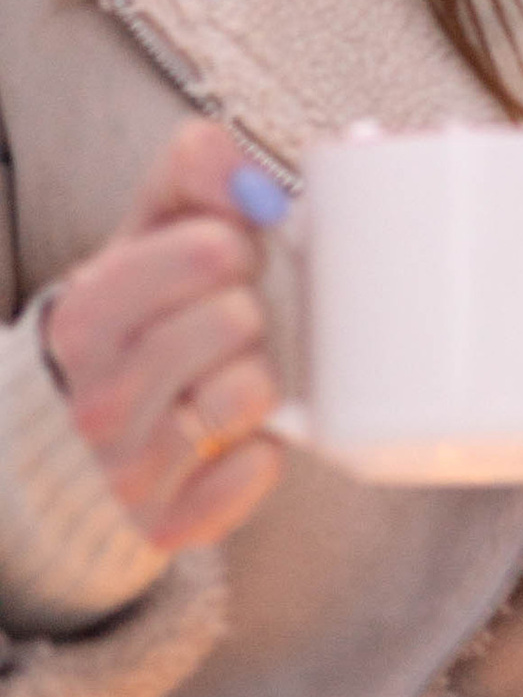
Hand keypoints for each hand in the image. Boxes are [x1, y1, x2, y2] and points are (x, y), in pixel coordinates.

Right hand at [40, 121, 286, 553]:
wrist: (84, 433)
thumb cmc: (136, 318)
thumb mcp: (148, 231)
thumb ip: (193, 172)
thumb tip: (249, 180)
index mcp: (85, 316)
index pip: (208, 250)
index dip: (235, 245)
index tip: (222, 262)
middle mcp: (96, 399)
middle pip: (236, 319)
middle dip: (249, 310)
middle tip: (229, 323)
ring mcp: (127, 470)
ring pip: (251, 393)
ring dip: (261, 377)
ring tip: (228, 375)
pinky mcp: (167, 524)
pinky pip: (258, 470)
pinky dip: (263, 450)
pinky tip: (236, 435)